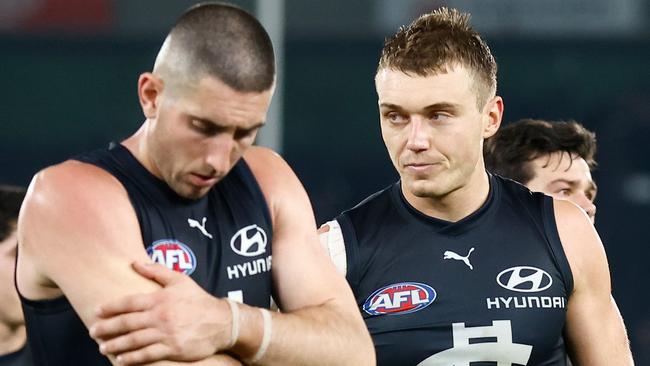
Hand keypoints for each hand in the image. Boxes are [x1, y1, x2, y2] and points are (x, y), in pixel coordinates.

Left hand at [89, 261, 232, 364]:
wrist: (222, 322)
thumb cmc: (199, 300)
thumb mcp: (180, 280)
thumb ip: (157, 271)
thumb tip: (135, 263)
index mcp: (160, 299)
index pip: (129, 302)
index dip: (111, 307)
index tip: (97, 311)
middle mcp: (160, 316)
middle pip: (127, 322)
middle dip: (107, 328)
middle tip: (92, 331)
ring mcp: (166, 333)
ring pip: (134, 340)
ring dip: (115, 344)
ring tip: (102, 347)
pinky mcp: (173, 348)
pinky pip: (148, 354)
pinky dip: (132, 358)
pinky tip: (121, 359)